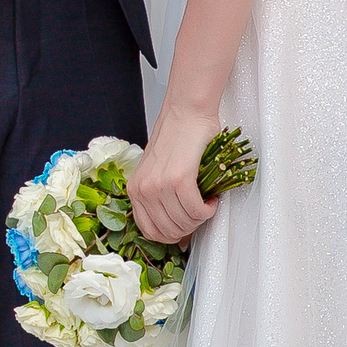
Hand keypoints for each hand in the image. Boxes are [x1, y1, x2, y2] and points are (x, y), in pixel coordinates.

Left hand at [129, 99, 221, 244]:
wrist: (187, 111)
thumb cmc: (177, 136)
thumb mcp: (159, 170)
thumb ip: (161, 198)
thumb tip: (178, 230)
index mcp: (135, 189)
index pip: (149, 231)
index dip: (171, 235)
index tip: (185, 228)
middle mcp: (143, 189)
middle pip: (169, 231)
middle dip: (190, 228)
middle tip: (200, 213)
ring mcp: (159, 185)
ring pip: (184, 222)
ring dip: (201, 218)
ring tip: (206, 203)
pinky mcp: (178, 179)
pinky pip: (196, 210)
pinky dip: (208, 210)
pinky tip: (211, 199)